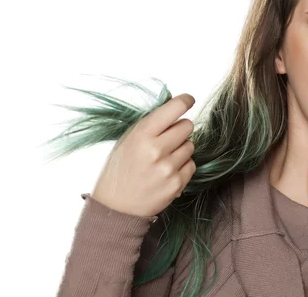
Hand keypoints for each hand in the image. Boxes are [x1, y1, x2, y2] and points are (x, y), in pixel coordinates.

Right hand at [91, 93, 196, 217]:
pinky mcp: (177, 184)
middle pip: (187, 126)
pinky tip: (167, 171)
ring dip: (181, 148)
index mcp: (142, 135)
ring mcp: (168, 168)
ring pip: (191, 145)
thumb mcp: (127, 140)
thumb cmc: (120, 169)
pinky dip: (183, 166)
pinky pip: (191, 164)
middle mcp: (156, 150)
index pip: (174, 109)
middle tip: (168, 138)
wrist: (115, 207)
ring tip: (163, 158)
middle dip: (180, 129)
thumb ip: (150, 124)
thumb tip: (174, 107)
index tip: (189, 100)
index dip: (185, 101)